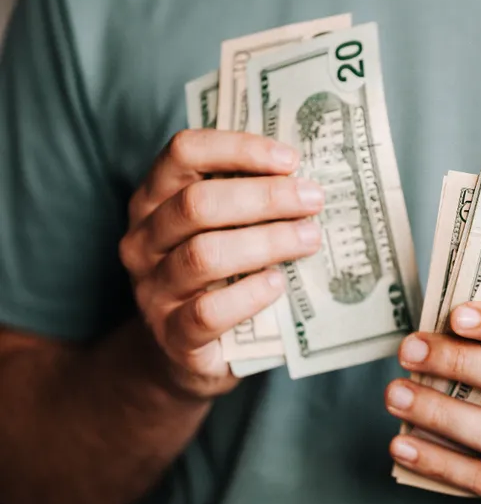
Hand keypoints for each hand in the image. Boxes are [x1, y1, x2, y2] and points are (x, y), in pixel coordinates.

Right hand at [119, 129, 323, 397]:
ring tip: (310, 239)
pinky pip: (207, 312)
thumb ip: (249, 200)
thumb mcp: (224, 231)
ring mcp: (152, 290)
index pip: (183, 153)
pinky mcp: (172, 336)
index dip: (238, 149)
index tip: (290, 160)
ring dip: (266, 242)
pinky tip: (278, 284)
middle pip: (197, 204)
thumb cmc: (218, 277)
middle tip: (313, 201)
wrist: (187, 354)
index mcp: (154, 200)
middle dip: (264, 197)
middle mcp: (143, 240)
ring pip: (203, 255)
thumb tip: (308, 177)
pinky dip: (249, 295)